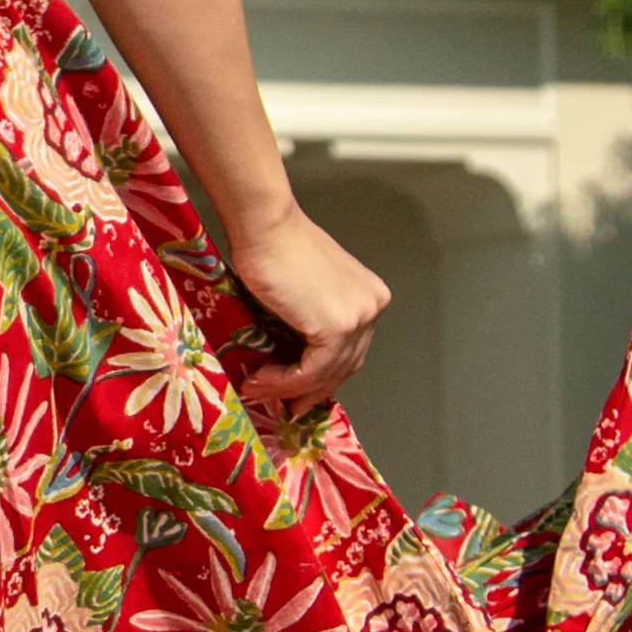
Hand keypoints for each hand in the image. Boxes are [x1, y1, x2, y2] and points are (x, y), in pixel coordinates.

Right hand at [225, 205, 389, 409]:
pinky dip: (285, 381)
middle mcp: (372, 306)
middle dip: (312, 390)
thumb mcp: (305, 290)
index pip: (350, 350)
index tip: (297, 393)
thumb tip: (291, 362)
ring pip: (327, 372)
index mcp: (370, 296)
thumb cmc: (275, 247)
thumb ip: (309, 321)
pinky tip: (262, 379)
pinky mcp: (337, 328)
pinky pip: (312, 370)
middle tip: (285, 405)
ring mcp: (358, 317)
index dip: (324, 377)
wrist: (266, 227)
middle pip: (344, 364)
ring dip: (290, 388)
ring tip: (259, 388)